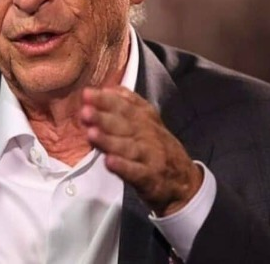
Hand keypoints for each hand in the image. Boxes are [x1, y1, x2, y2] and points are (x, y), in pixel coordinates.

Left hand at [80, 86, 201, 215]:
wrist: (184, 181)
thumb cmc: (158, 147)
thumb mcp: (149, 121)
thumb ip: (130, 103)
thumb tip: (109, 88)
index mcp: (145, 119)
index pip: (125, 106)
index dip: (106, 100)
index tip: (87, 94)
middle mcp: (147, 135)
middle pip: (124, 124)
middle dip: (103, 117)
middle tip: (84, 111)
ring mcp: (149, 156)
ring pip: (127, 147)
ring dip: (109, 140)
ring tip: (91, 134)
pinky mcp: (150, 178)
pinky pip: (135, 171)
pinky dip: (122, 167)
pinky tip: (109, 162)